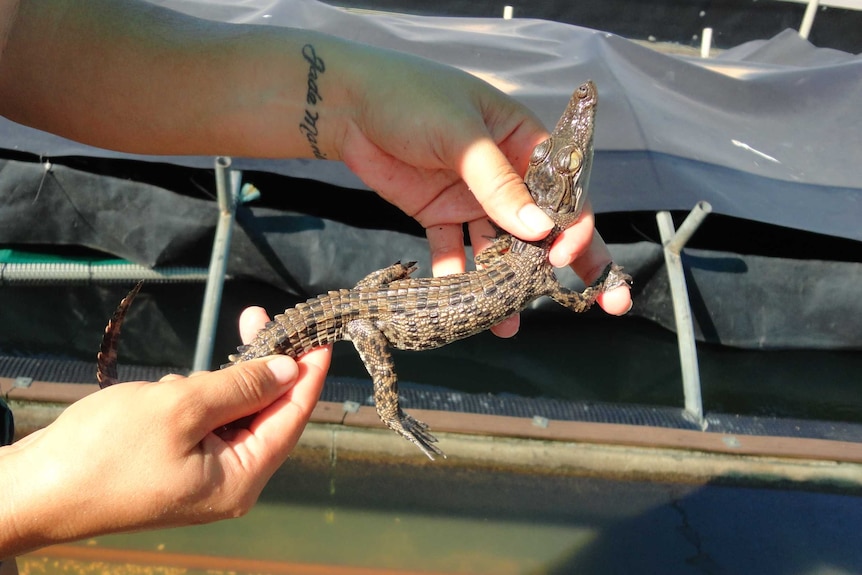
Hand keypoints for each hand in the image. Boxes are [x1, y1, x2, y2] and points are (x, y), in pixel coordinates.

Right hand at [0, 309, 328, 556]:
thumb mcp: (182, 407)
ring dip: (228, 378)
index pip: (292, 417)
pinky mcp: (177, 465)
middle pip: (267, 414)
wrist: (34, 490)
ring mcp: (202, 476)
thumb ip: (242, 387)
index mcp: (240, 479)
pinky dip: (199, 396)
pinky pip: (206, 423)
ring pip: (235, 414)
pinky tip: (175, 385)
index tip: (321, 338)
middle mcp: (230, 483)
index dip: (309, 374)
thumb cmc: (105, 452)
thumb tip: (287, 371)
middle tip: (264, 320)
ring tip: (223, 345)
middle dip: (265, 366)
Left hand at [335, 51, 631, 334]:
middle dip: (565, 263)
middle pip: (543, 225)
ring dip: (503, 283)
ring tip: (506, 322)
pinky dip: (455, 276)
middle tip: (599, 304)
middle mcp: (505, 175)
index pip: (563, 190)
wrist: (349, 104)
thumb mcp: (460, 134)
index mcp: (522, 142)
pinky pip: (454, 251)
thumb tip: (540, 230)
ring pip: (498, 247)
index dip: (573, 226)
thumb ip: (498, 184)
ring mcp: (472, 198)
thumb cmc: (411, 97)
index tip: (564, 257)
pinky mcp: (440, 214)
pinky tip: (457, 305)